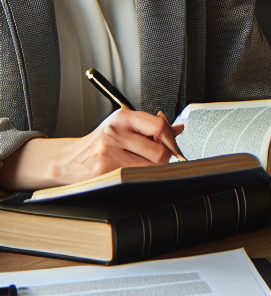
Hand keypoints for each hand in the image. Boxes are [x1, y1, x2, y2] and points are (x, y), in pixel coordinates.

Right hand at [0, 109, 184, 190]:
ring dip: (153, 170)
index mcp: (122, 117)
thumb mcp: (123, 126)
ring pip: (149, 167)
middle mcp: (115, 132)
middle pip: (158, 150)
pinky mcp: (103, 172)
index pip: (158, 126)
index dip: (171, 139)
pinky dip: (139, 178)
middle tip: (160, 159)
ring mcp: (108, 153)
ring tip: (144, 166)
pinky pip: (134, 177)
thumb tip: (178, 129)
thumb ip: (150, 126)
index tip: (174, 146)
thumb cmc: (100, 142)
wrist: (68, 160)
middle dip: (164, 158)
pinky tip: (133, 174)